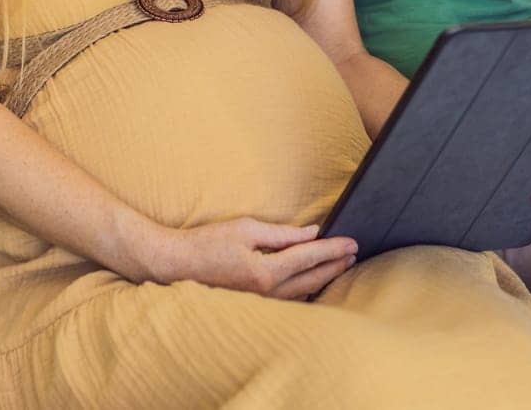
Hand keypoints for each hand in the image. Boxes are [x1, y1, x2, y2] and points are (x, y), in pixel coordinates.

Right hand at [144, 216, 358, 299]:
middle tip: (353, 252)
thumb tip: (311, 233)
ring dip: (324, 278)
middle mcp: (267, 292)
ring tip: (341, 265)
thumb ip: (282, 234)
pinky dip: (306, 287)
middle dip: (335, 265)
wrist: (177, 264)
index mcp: (266, 272)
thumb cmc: (208, 243)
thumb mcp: (246, 228)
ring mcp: (260, 301)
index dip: (333, 249)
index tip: (352, 241)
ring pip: (303, 292)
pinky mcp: (254, 302)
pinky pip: (289, 297)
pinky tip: (313, 280)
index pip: (309, 258)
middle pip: (312, 279)